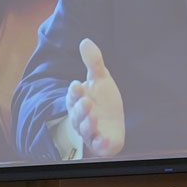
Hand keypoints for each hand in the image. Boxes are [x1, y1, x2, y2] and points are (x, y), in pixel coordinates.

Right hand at [66, 38, 125, 157]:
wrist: (112, 124)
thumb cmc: (103, 100)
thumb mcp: (101, 78)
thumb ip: (93, 62)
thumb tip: (85, 41)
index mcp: (78, 100)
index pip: (73, 96)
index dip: (75, 91)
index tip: (77, 84)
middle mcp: (81, 117)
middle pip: (77, 113)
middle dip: (80, 108)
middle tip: (86, 101)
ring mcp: (90, 131)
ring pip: (85, 129)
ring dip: (88, 124)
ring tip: (93, 116)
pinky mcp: (100, 144)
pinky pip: (98, 146)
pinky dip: (100, 144)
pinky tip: (104, 141)